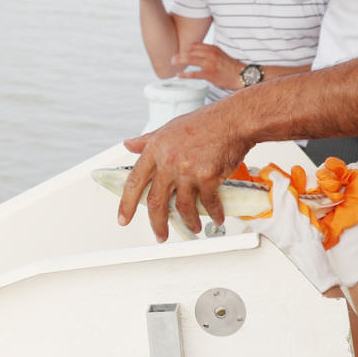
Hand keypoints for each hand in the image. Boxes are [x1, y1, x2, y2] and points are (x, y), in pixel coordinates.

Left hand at [117, 104, 253, 239]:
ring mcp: (187, 171)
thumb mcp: (169, 128)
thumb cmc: (205, 122)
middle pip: (156, 202)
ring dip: (189, 222)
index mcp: (156, 150)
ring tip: (193, 227)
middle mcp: (169, 162)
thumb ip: (148, 140)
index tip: (124, 218)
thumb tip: (129, 144)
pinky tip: (216, 218)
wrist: (233, 120)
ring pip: (183, 207)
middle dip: (157, 224)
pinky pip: (208, 204)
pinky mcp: (207, 177)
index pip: (134, 181)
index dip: (127, 204)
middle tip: (160, 235)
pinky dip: (214, 214)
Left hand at [176, 42, 241, 89]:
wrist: (241, 76)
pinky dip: (184, 74)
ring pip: (190, 59)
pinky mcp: (209, 74)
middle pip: (190, 51)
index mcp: (213, 48)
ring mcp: (209, 63)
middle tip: (173, 58)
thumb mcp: (220, 55)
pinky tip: (179, 75)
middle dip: (180, 54)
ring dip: (179, 61)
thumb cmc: (230, 67)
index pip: (195, 45)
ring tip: (173, 63)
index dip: (186, 49)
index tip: (181, 53)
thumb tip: (196, 54)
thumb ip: (209, 53)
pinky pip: (193, 73)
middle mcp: (210, 54)